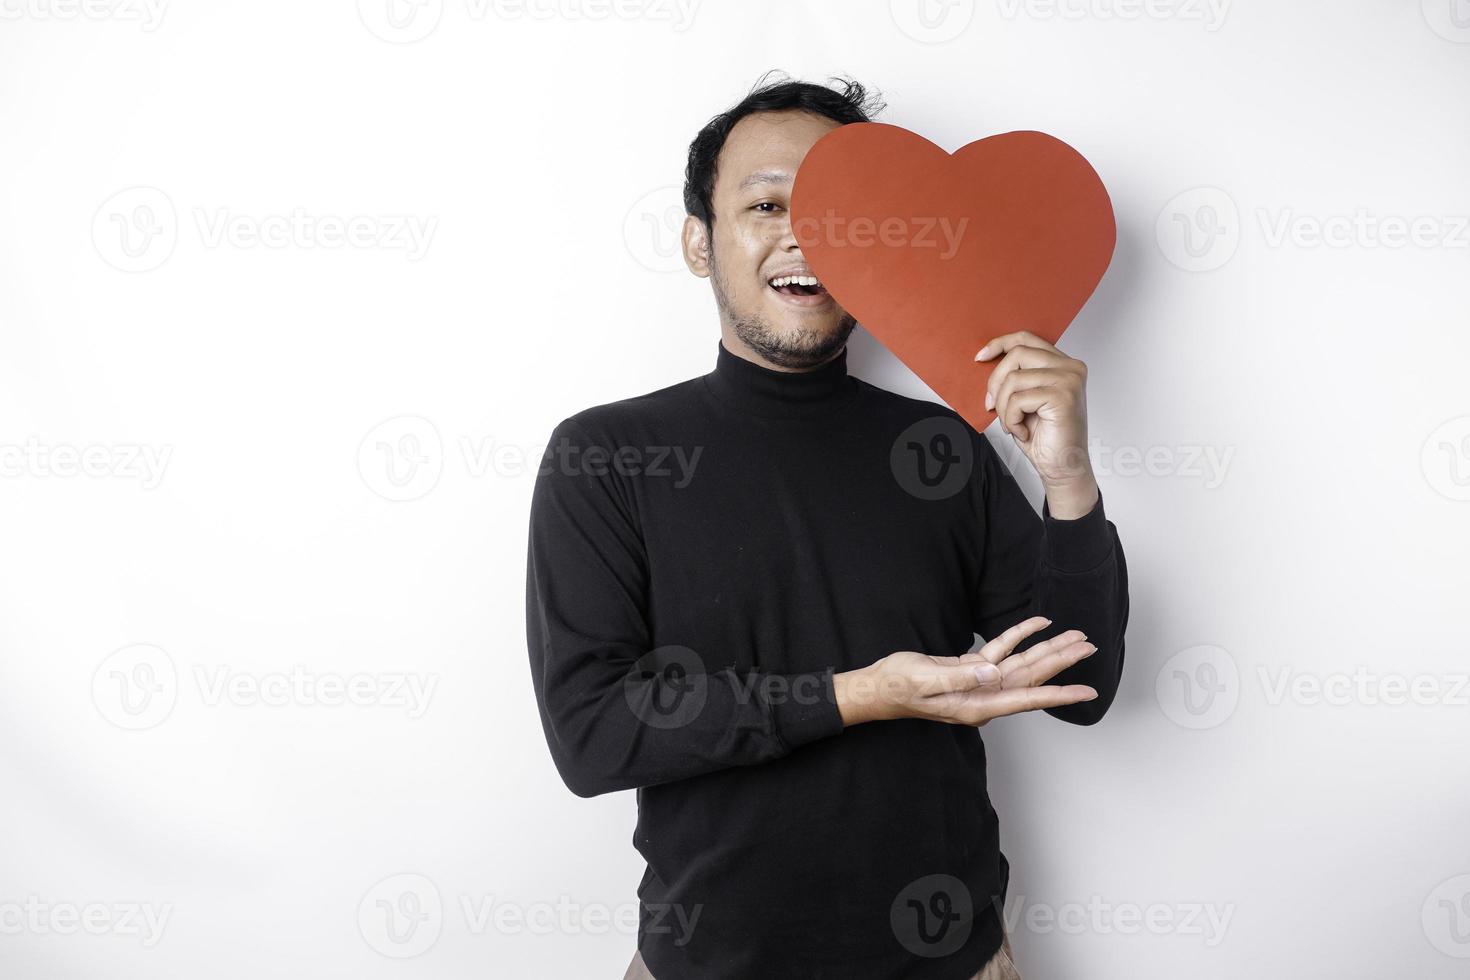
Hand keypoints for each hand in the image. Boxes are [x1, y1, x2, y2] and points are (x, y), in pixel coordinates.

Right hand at [833, 616, 1097, 726]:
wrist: (879, 688)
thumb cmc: (897, 688)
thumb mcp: (925, 680)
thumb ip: (960, 677)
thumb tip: (993, 673)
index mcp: (977, 704)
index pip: (1027, 697)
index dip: (1059, 693)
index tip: (1087, 691)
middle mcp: (985, 695)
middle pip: (1033, 677)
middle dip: (1062, 662)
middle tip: (1090, 648)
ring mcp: (979, 682)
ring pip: (1022, 664)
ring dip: (1048, 649)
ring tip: (1075, 637)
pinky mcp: (971, 668)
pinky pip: (1002, 650)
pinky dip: (1019, 636)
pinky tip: (1037, 625)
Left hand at [975, 331, 1094, 496]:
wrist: (1062, 467)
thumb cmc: (1044, 436)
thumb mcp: (1025, 400)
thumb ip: (1016, 377)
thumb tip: (987, 362)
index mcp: (1063, 364)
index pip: (1027, 338)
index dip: (1000, 344)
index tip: (980, 357)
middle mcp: (1070, 367)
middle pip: (1017, 354)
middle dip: (996, 382)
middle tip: (991, 406)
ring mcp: (1069, 380)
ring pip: (1014, 378)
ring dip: (1004, 407)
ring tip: (1014, 424)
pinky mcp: (1063, 396)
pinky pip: (1018, 399)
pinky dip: (1012, 419)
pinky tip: (1023, 431)